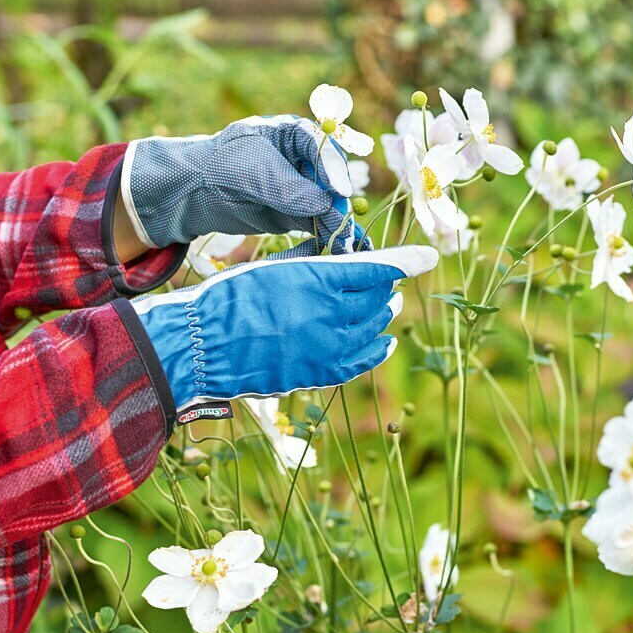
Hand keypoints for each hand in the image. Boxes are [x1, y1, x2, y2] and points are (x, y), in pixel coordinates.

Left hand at [122, 115, 363, 253]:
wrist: (193, 192)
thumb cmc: (220, 167)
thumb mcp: (252, 172)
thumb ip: (288, 188)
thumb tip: (325, 205)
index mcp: (292, 134)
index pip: (322, 147)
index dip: (334, 168)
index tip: (340, 191)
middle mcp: (303, 160)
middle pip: (330, 180)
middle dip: (339, 203)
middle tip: (344, 225)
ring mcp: (302, 188)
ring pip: (327, 206)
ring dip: (338, 224)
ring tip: (347, 244)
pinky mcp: (296, 214)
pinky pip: (317, 225)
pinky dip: (329, 236)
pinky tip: (343, 248)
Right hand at [133, 246, 438, 414]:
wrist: (201, 347)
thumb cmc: (229, 298)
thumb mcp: (271, 265)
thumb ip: (311, 262)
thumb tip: (342, 258)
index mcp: (316, 282)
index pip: (375, 269)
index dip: (405, 262)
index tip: (430, 257)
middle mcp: (329, 317)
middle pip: (376, 299)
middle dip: (386, 286)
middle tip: (388, 279)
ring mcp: (326, 350)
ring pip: (373, 329)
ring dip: (383, 314)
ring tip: (389, 305)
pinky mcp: (318, 375)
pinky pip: (361, 363)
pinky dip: (377, 350)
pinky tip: (386, 342)